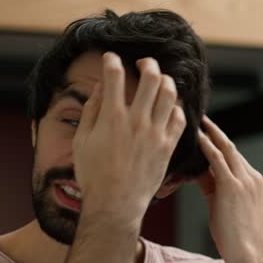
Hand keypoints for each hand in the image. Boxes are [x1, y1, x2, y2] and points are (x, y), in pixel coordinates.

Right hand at [73, 53, 185, 224]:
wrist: (116, 204)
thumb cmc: (94, 175)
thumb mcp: (82, 141)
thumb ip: (91, 111)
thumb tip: (100, 88)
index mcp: (112, 118)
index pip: (114, 75)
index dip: (112, 60)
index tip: (111, 58)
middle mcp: (137, 122)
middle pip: (150, 77)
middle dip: (147, 63)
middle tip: (142, 63)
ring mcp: (156, 133)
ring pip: (170, 94)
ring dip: (165, 81)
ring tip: (158, 81)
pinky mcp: (168, 146)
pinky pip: (180, 117)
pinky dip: (175, 107)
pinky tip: (168, 108)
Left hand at [197, 116, 262, 262]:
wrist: (246, 254)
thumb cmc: (235, 238)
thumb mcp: (225, 207)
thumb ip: (214, 187)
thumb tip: (199, 172)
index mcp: (257, 183)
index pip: (237, 158)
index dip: (222, 144)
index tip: (210, 133)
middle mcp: (254, 179)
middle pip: (233, 149)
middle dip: (217, 133)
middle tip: (203, 119)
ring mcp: (246, 181)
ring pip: (227, 149)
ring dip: (212, 134)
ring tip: (198, 122)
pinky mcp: (233, 187)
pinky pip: (218, 160)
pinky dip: (208, 146)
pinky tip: (198, 137)